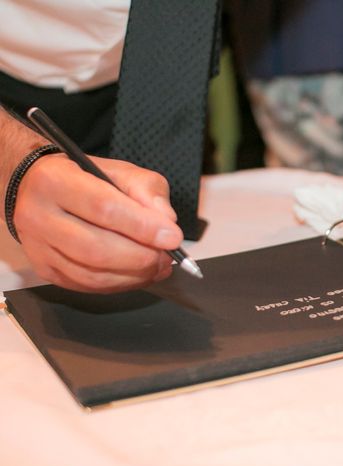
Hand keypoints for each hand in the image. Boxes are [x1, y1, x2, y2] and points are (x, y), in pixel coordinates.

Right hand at [13, 154, 182, 292]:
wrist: (40, 190)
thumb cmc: (86, 178)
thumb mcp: (120, 171)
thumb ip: (146, 190)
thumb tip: (166, 221)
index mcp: (55, 180)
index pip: (103, 207)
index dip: (142, 226)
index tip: (173, 237)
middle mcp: (38, 215)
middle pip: (96, 248)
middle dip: (141, 257)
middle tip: (168, 256)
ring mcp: (37, 247)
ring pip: (91, 274)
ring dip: (134, 276)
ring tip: (159, 266)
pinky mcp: (44, 269)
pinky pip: (87, 286)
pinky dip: (120, 284)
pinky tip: (140, 274)